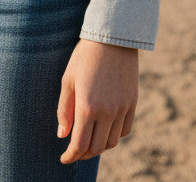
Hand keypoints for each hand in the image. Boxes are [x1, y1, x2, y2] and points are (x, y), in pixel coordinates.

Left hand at [56, 39, 138, 162]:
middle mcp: (106, 112)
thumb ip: (64, 110)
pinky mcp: (132, 103)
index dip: (70, 156)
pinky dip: (114, 135)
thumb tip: (62, 136)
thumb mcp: (68, 80)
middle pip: (96, 148)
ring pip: (112, 142)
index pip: (79, 145)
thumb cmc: (85, 56)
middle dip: (83, 153)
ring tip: (90, 140)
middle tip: (75, 150)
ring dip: (100, 146)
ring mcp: (122, 109)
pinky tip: (105, 129)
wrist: (113, 37)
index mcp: (86, 107)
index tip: (64, 159)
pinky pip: (124, 130)